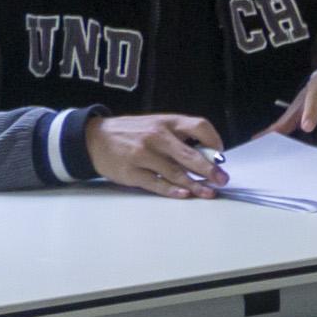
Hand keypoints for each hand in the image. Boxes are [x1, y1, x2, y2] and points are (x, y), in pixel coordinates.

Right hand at [87, 112, 227, 197]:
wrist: (94, 138)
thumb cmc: (132, 132)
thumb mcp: (156, 124)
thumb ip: (179, 136)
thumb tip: (207, 154)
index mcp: (167, 122)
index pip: (199, 126)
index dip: (214, 140)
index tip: (220, 155)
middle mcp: (156, 137)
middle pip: (190, 155)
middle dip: (209, 169)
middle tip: (222, 180)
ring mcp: (142, 155)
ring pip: (175, 172)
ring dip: (195, 185)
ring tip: (208, 193)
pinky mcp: (131, 173)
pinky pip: (155, 183)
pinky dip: (172, 190)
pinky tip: (184, 194)